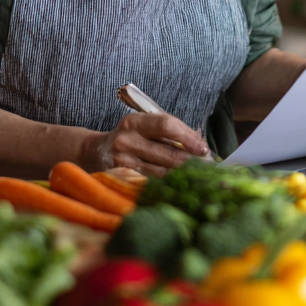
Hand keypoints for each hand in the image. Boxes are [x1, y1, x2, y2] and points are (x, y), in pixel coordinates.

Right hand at [84, 111, 210, 175]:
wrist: (96, 152)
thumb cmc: (130, 136)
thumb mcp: (144, 126)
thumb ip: (168, 132)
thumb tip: (199, 144)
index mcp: (135, 122)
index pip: (166, 125)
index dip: (188, 137)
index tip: (204, 148)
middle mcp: (127, 140)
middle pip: (167, 152)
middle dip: (191, 160)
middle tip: (209, 166)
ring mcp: (124, 162)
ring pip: (162, 171)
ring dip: (183, 174)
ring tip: (199, 175)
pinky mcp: (123, 179)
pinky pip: (152, 183)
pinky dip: (169, 183)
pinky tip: (180, 184)